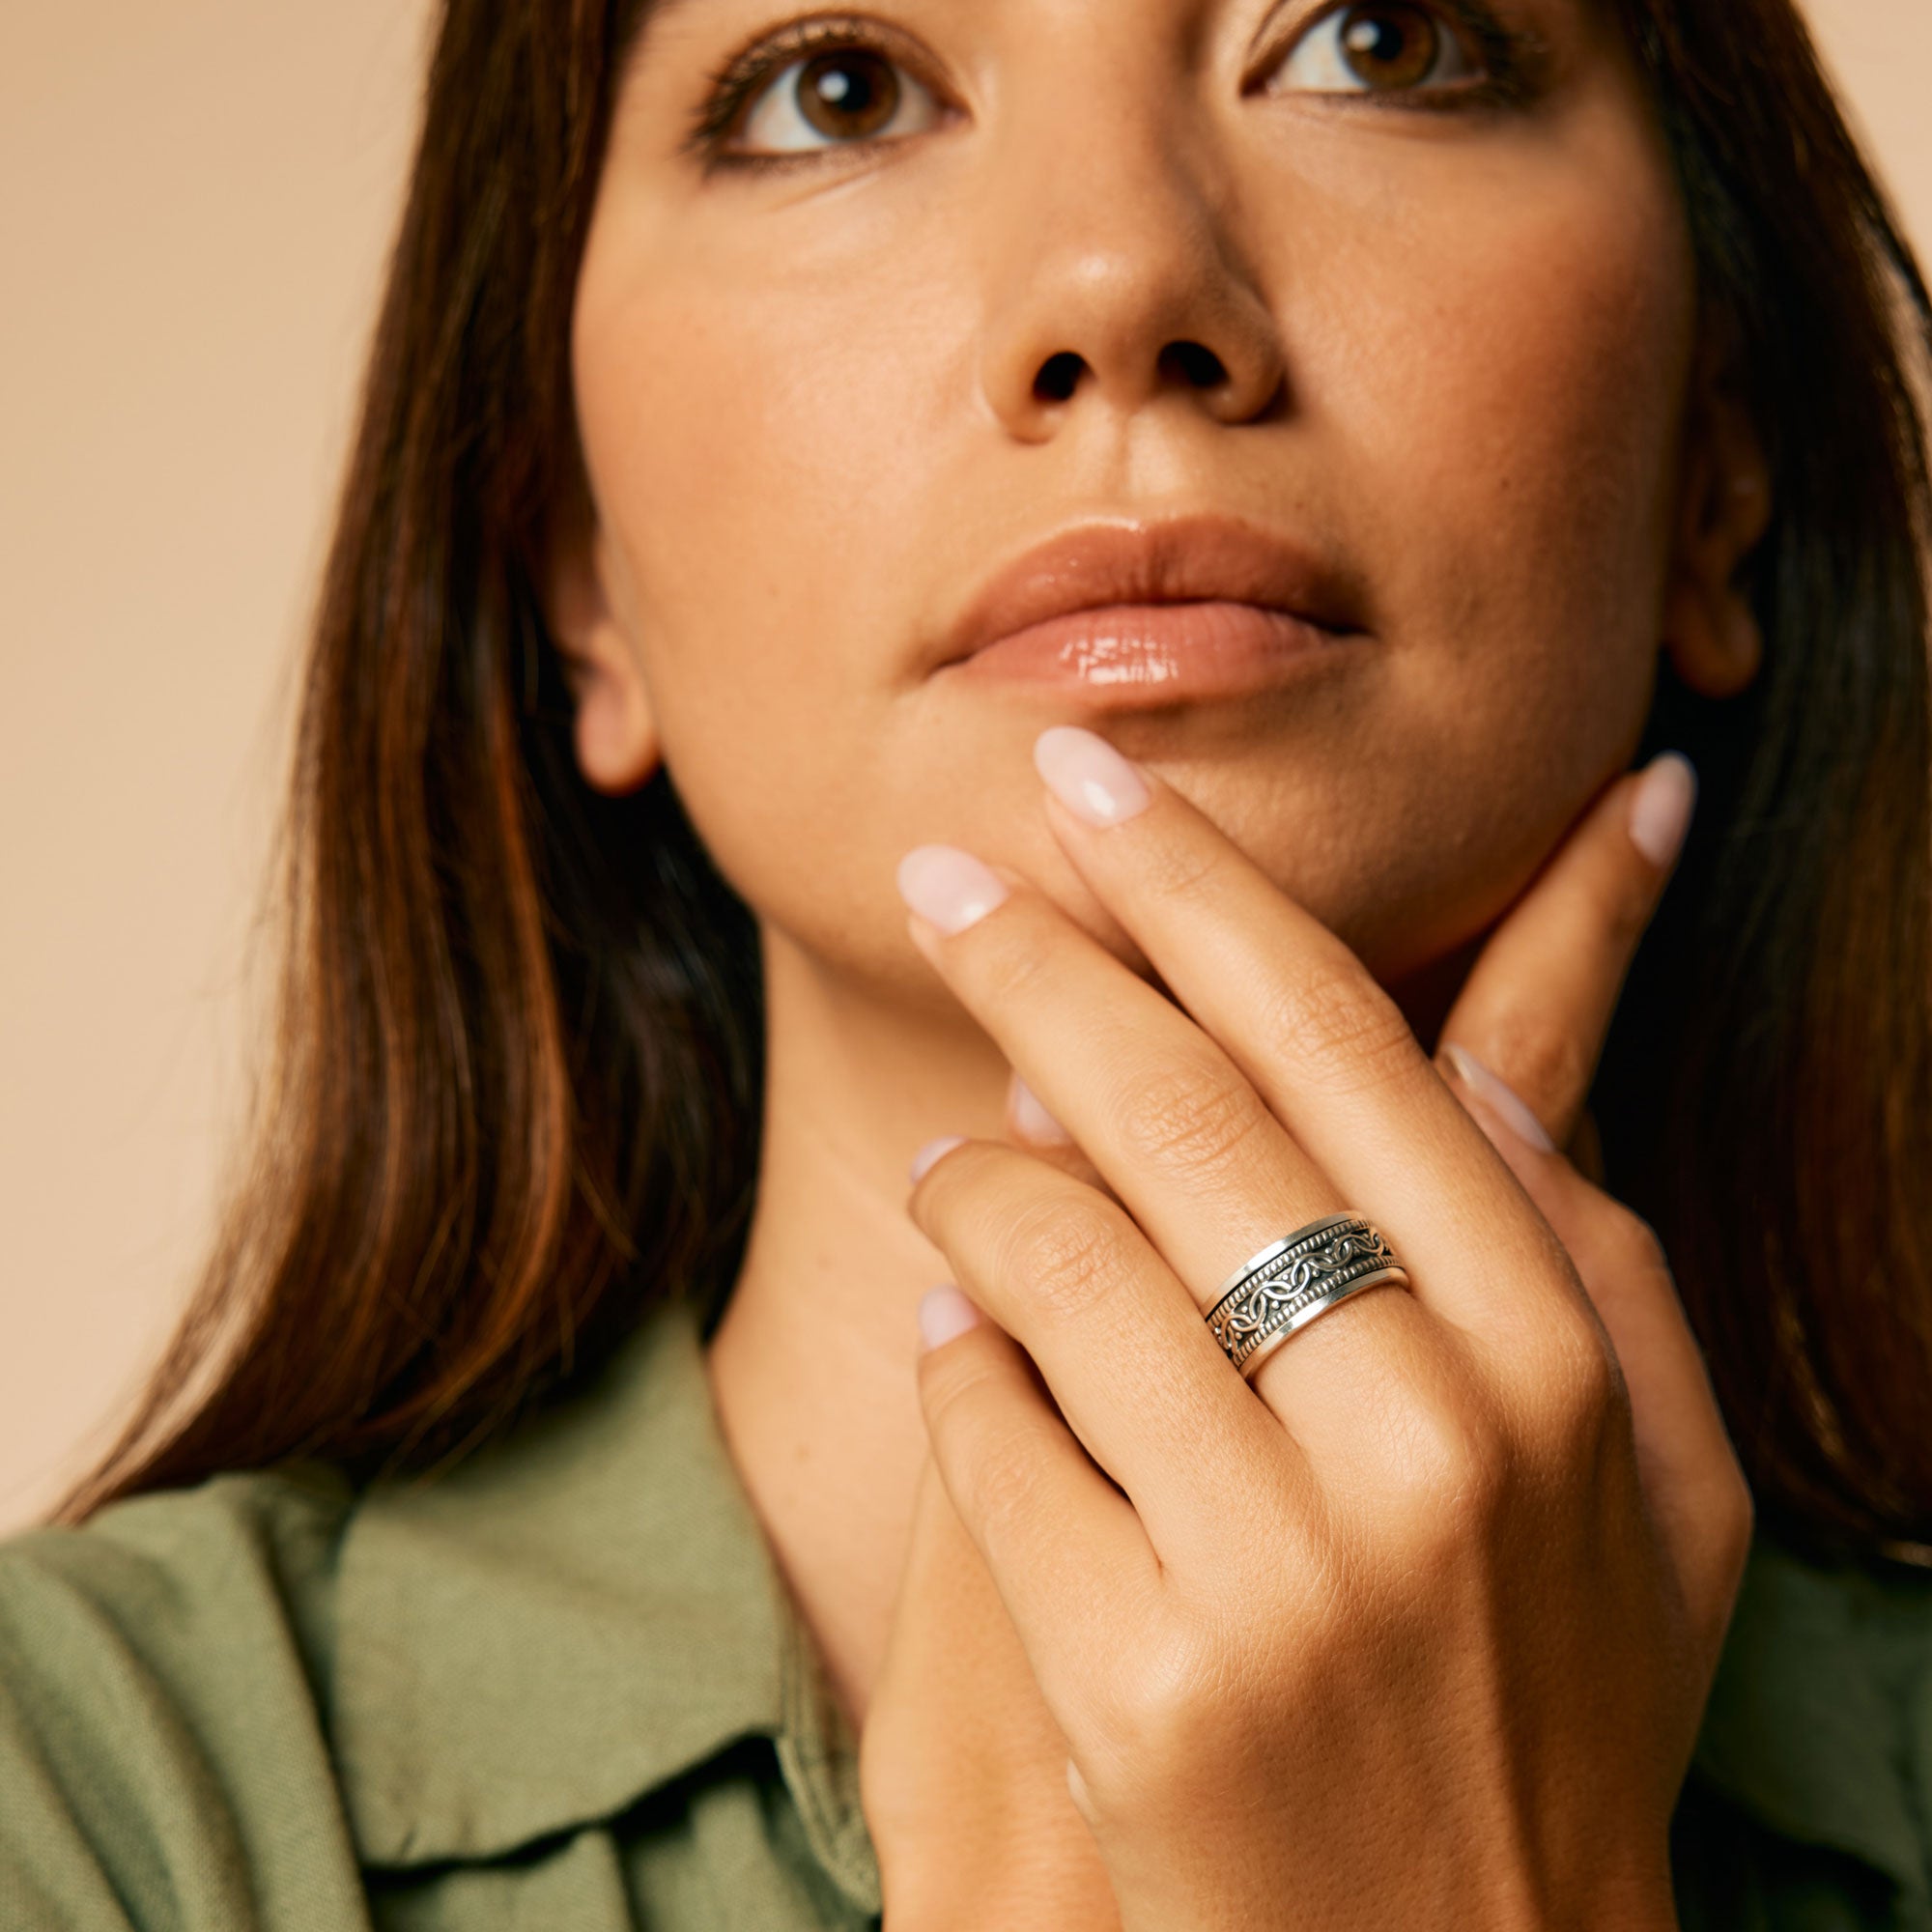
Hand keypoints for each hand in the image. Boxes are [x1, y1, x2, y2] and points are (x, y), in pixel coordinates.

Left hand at [888, 728, 1751, 1931]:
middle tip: (942, 874)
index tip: (1091, 787)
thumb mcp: (1660, 1496)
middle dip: (1038, 957)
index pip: (1349, 1038)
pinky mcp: (1136, 1681)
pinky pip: (984, 1427)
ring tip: (959, 1154)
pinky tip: (954, 1328)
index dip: (1202, 887)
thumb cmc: (1552, 1716)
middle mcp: (1433, 1436)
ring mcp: (1279, 1567)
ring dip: (979, 1174)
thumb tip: (1505, 1063)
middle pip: (1182, 1108)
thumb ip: (1607, 1274)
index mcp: (1560, 1354)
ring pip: (1056, 1252)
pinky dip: (951, 1352)